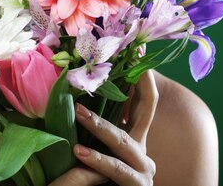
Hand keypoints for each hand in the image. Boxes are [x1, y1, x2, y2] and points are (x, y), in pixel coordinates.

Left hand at [48, 71, 158, 185]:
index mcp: (137, 139)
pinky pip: (116, 168)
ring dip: (98, 125)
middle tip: (119, 60)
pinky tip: (78, 151)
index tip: (136, 50)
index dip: (143, 75)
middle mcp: (143, 151)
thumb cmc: (97, 181)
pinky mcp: (137, 185)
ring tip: (78, 112)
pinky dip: (97, 159)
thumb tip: (76, 99)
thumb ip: (96, 130)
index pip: (145, 100)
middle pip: (147, 107)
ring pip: (122, 140)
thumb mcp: (98, 150)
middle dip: (137, 80)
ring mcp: (143, 169)